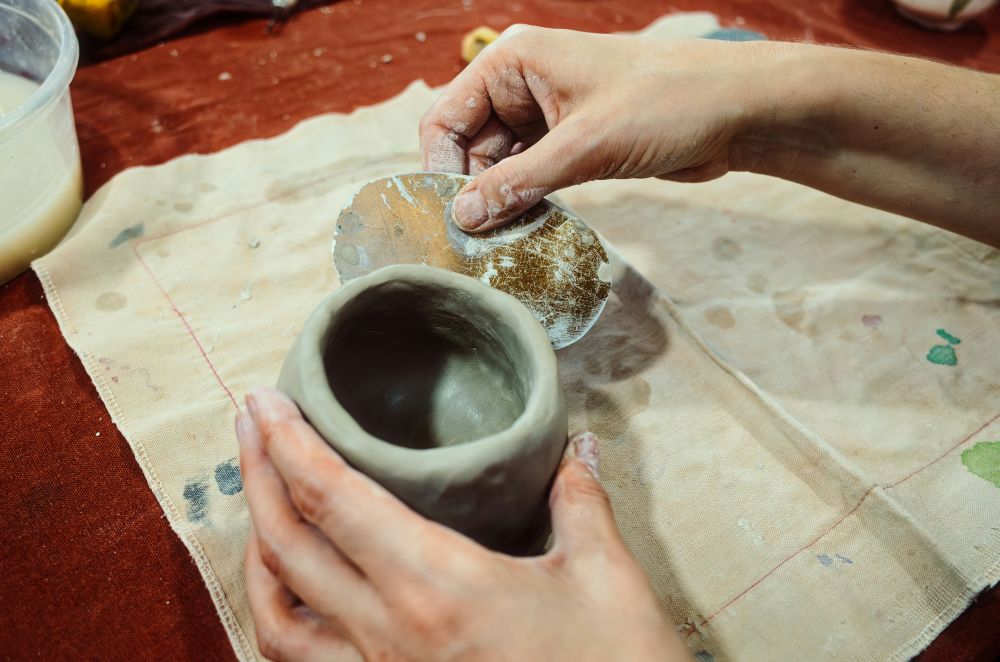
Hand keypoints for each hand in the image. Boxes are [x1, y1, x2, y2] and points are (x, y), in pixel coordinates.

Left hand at [237, 387, 688, 660]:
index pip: (335, 500)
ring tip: (258, 501)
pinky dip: (277, 615)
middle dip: (257, 474)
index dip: (288, 443)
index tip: (265, 399)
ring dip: (255, 549)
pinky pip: (304, 659)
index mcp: (438, 587)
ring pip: (275, 613)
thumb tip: (576, 448)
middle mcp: (389, 633)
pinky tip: (287, 590)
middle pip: (289, 545)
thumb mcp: (604, 577)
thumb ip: (581, 501)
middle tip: (249, 422)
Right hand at [421, 26, 999, 245]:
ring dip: (501, 202)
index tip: (449, 218)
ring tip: (503, 242)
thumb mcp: (585, 145)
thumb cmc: (668, 104)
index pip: (446, 117)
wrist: (738, 112)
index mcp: (515, 62)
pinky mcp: (573, 142)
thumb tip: (463, 218)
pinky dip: (527, 202)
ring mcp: (548, 114)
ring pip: (501, 165)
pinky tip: (528, 230)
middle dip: (473, 192)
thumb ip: (519, 183)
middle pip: (471, 146)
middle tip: (477, 243)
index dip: (441, 168)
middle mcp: (524, 84)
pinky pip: (531, 176)